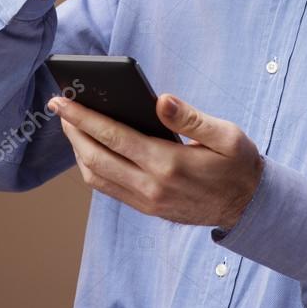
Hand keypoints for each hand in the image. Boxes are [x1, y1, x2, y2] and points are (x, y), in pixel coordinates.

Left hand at [49, 92, 263, 229]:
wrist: (249, 206)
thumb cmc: (238, 164)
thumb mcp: (227, 135)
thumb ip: (191, 118)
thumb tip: (161, 99)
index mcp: (168, 164)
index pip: (113, 137)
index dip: (83, 117)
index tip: (63, 101)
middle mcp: (151, 187)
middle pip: (95, 157)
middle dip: (72, 130)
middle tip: (58, 107)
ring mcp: (146, 201)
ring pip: (95, 176)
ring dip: (77, 150)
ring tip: (71, 125)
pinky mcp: (146, 208)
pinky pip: (107, 188)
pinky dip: (91, 166)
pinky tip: (90, 148)